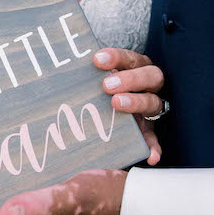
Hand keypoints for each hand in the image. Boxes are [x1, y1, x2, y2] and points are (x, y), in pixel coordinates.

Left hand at [94, 47, 163, 164]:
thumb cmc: (101, 91)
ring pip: (153, 103)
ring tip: (117, 105)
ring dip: (136, 102)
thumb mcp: (97, 81)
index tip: (97, 60)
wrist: (109, 114)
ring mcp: (150, 108)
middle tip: (106, 87)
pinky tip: (151, 156)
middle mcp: (148, 86)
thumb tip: (58, 77)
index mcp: (136, 67)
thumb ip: (88, 77)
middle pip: (150, 76)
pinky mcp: (149, 130)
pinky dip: (154, 147)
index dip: (116, 57)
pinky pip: (155, 139)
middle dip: (129, 79)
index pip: (131, 58)